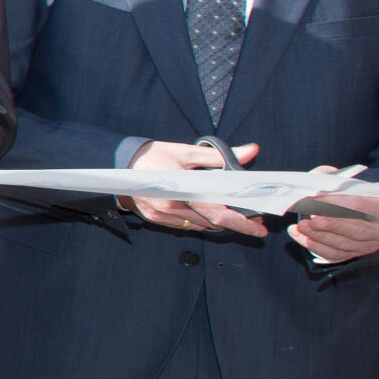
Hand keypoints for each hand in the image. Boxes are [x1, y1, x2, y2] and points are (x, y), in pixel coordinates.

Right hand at [123, 140, 265, 237]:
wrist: (119, 163)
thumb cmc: (153, 156)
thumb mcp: (186, 151)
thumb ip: (220, 155)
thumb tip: (250, 152)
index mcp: (181, 190)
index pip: (218, 213)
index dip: (241, 223)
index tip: (259, 226)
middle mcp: (171, 207)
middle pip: (211, 223)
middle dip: (235, 223)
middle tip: (253, 221)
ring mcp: (162, 215)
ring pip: (199, 226)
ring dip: (218, 223)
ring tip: (233, 214)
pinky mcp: (156, 219)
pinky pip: (185, 225)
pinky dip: (200, 221)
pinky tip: (207, 212)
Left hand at [288, 165, 378, 263]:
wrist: (356, 212)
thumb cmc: (349, 194)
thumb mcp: (343, 181)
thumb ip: (329, 179)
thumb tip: (310, 186)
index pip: (359, 205)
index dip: (335, 203)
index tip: (315, 199)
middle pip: (354, 229)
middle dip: (329, 224)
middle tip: (309, 219)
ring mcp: (368, 246)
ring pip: (342, 244)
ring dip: (318, 236)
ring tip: (301, 226)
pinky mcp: (353, 255)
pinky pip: (333, 254)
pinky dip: (315, 246)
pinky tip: (301, 236)